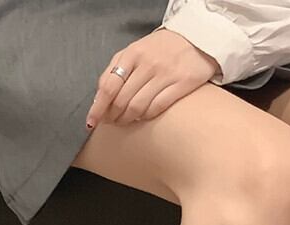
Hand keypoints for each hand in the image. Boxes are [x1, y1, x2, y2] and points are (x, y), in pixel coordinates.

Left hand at [86, 28, 219, 128]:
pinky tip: (142, 117)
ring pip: (137, 107)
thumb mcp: (135, 51)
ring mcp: (165, 74)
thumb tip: (99, 98)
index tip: (92, 121)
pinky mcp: (181, 84)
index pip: (108, 86)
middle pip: (121, 100)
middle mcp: (148, 63)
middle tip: (111, 122)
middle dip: (112, 116)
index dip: (98, 108)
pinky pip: (156, 108)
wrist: (197, 38)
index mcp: (132, 53)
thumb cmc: (161, 49)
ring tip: (125, 121)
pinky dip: (145, 117)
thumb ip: (116, 69)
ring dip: (127, 119)